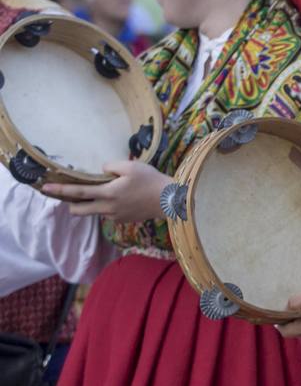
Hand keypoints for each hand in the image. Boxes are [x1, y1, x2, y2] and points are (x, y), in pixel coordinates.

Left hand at [41, 160, 170, 221]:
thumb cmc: (151, 180)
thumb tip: (102, 171)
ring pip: (94, 212)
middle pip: (79, 210)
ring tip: (107, 193)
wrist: (170, 200)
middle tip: (74, 196)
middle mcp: (107, 208)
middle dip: (71, 204)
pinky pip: (109, 214)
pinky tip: (122, 199)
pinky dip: (108, 207)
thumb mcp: (131, 166)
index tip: (45, 188)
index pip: (78, 192)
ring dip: (93, 204)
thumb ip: (111, 166)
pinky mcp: (123, 220)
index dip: (60, 190)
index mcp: (108, 193)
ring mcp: (115, 216)